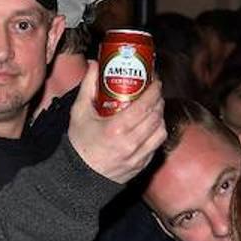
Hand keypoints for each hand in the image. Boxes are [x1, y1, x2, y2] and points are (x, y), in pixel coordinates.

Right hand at [68, 62, 166, 184]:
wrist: (79, 176)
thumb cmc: (79, 143)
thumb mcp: (79, 113)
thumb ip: (88, 86)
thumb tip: (96, 64)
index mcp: (116, 129)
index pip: (145, 105)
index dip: (155, 90)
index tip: (155, 80)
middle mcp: (130, 143)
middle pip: (156, 116)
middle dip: (159, 99)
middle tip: (155, 90)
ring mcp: (138, 156)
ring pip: (161, 131)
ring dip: (160, 116)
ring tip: (154, 107)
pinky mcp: (141, 165)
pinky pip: (157, 145)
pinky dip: (157, 132)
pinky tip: (150, 125)